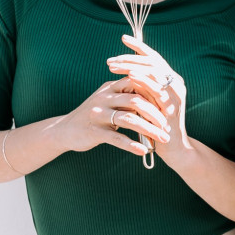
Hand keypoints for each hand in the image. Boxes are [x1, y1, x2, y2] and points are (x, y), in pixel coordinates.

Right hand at [53, 77, 169, 156]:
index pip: (138, 84)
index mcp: (111, 87)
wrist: (64, 130)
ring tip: (162, 139)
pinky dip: (132, 145)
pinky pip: (116, 138)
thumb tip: (155, 93)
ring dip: (149, 130)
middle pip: (137, 101)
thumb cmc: (94, 115)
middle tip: (168, 126)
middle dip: (156, 114)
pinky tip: (143, 150)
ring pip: (129, 119)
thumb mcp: (109, 100)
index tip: (171, 105)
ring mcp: (98, 114)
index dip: (156, 94)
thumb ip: (128, 95)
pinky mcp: (93, 131)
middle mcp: (105, 97)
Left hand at [107, 34, 189, 157]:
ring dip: (132, 66)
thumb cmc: (157, 124)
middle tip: (111, 59)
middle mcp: (176, 83)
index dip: (139, 46)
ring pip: (154, 72)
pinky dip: (143, 80)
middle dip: (130, 58)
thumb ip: (143, 86)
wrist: (173, 148)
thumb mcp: (149, 101)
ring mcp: (176, 94)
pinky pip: (156, 89)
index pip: (154, 57)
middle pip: (153, 62)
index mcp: (171, 79)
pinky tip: (129, 76)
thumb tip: (127, 70)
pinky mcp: (172, 105)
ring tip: (114, 65)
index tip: (123, 38)